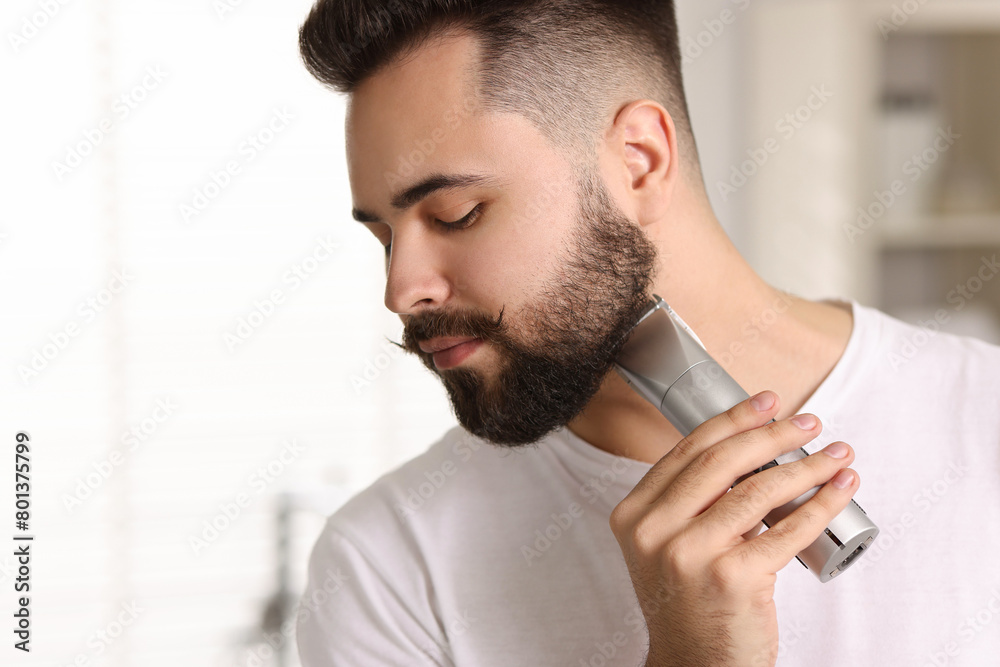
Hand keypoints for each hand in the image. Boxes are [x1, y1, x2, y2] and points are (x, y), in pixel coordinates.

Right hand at [608, 391, 858, 666]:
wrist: (692, 666)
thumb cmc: (688, 605)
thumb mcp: (666, 546)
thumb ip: (688, 502)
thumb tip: (750, 451)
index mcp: (634, 514)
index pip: (687, 451)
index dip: (732, 420)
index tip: (766, 404)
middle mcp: (655, 531)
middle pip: (722, 463)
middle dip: (772, 435)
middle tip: (808, 423)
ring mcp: (690, 554)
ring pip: (758, 492)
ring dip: (806, 467)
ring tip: (834, 455)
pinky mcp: (731, 578)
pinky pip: (786, 532)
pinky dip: (820, 506)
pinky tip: (838, 491)